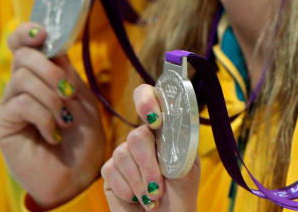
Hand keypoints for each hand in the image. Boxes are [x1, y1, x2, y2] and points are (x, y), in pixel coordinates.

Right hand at [0, 22, 107, 207]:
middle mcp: (22, 84)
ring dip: (52, 98)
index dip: (27, 32)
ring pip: (22, 78)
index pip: (23, 42)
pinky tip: (54, 134)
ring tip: (65, 120)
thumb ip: (65, 72)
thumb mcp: (82, 97)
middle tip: (69, 94)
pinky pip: (21, 104)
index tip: (42, 33)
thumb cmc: (83, 136)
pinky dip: (45, 117)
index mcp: (42, 73)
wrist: (79, 173)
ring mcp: (10, 102)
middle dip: (50, 71)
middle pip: (23, 55)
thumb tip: (51, 48)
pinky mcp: (2, 123)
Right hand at [102, 85, 200, 211]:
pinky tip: (138, 198)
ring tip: (152, 196)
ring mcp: (125, 154)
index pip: (150, 99)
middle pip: (137, 135)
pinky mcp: (110, 172)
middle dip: (149, 165)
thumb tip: (162, 129)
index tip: (154, 120)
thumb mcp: (187, 170)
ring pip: (123, 154)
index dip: (147, 101)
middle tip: (159, 186)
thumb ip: (178, 145)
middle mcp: (143, 140)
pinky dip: (127, 189)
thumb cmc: (180, 197)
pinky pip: (111, 170)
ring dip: (140, 182)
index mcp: (164, 132)